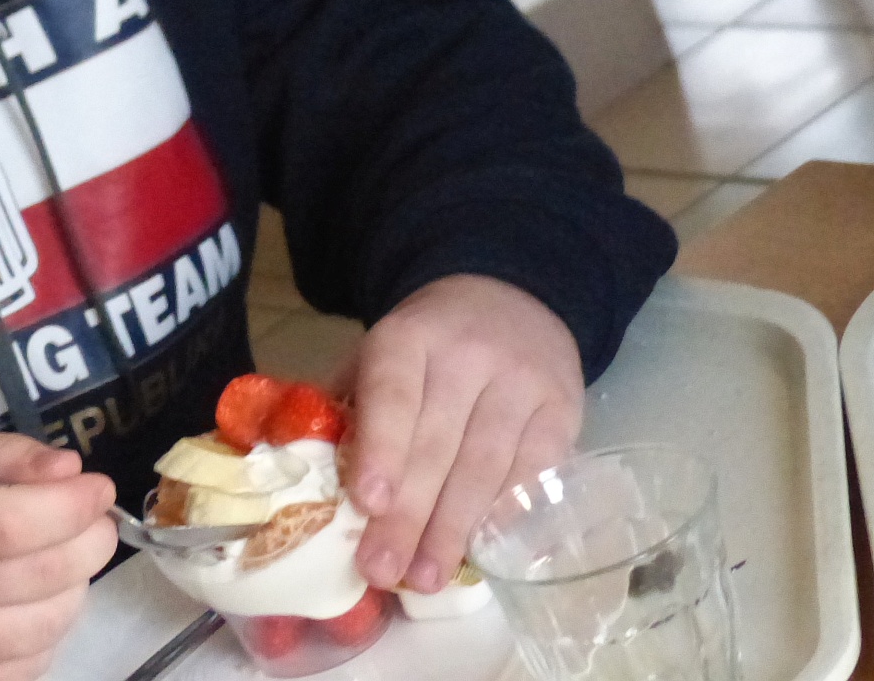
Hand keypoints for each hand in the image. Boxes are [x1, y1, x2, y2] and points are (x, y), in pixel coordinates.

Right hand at [0, 430, 118, 680]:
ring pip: (41, 630)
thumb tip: (70, 472)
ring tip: (67, 561)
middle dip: (89, 544)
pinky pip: (22, 671)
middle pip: (37, 579)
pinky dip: (45, 636)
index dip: (71, 507)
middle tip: (97, 523)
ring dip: (75, 590)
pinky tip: (33, 605)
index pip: (11, 522)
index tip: (98, 487)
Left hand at [336, 275, 582, 592]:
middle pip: (436, 443)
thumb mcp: (381, 350)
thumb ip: (349, 401)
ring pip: (485, 465)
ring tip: (425, 577)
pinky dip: (505, 516)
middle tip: (382, 569)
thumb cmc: (428, 343)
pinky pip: (533, 472)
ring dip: (453, 529)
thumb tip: (311, 476)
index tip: (367, 502)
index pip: (393, 392)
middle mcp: (468, 354)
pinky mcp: (562, 409)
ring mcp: (521, 381)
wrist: (512, 296)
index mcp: (409, 336)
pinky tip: (481, 552)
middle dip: (408, 515)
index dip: (381, 448)